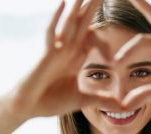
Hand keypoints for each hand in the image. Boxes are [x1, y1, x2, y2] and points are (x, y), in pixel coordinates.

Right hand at [2, 0, 119, 120]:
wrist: (27, 108)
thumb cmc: (50, 102)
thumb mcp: (82, 100)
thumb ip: (101, 100)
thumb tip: (123, 107)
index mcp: (76, 60)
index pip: (91, 38)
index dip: (102, 29)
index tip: (113, 18)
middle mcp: (67, 51)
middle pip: (83, 25)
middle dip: (93, 8)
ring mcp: (56, 51)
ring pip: (70, 24)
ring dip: (79, 7)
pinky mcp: (46, 55)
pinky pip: (52, 33)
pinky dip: (57, 19)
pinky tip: (63, 3)